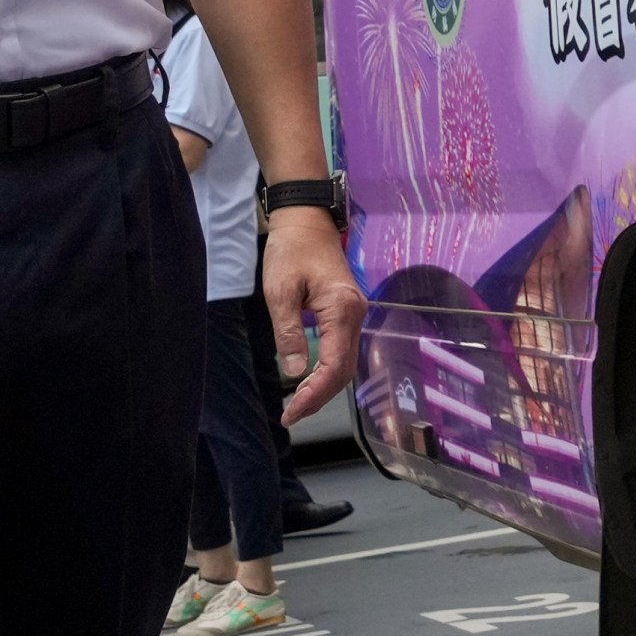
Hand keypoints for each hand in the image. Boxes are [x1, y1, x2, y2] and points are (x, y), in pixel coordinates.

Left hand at [259, 210, 367, 427]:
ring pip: (344, 362)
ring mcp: (354, 313)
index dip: (313, 394)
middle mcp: (355, 315)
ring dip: (323, 386)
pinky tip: (308, 379)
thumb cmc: (291, 250)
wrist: (306, 220)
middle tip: (291, 416)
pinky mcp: (346, 312)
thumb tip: (295, 372)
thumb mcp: (280, 292)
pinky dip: (326, 370)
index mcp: (342, 310)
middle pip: (344, 370)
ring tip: (297, 404)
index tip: (290, 412)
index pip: (334, 366)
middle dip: (319, 397)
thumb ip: (288, 333)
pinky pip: (341, 349)